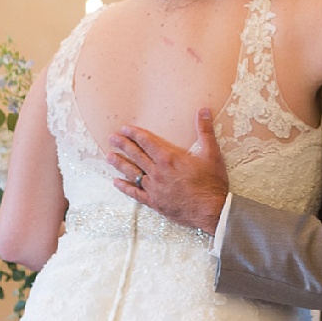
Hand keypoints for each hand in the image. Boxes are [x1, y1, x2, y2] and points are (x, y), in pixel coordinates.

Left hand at [108, 109, 228, 234]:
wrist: (211, 211)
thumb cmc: (212, 182)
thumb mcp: (211, 153)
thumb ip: (205, 130)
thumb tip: (203, 110)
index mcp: (169, 158)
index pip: (147, 142)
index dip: (135, 134)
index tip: (124, 129)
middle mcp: (157, 172)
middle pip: (136, 155)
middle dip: (123, 145)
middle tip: (111, 138)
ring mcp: (154, 188)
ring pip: (132, 173)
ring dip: (120, 164)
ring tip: (109, 156)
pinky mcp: (155, 203)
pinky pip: (135, 194)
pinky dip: (125, 187)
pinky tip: (116, 182)